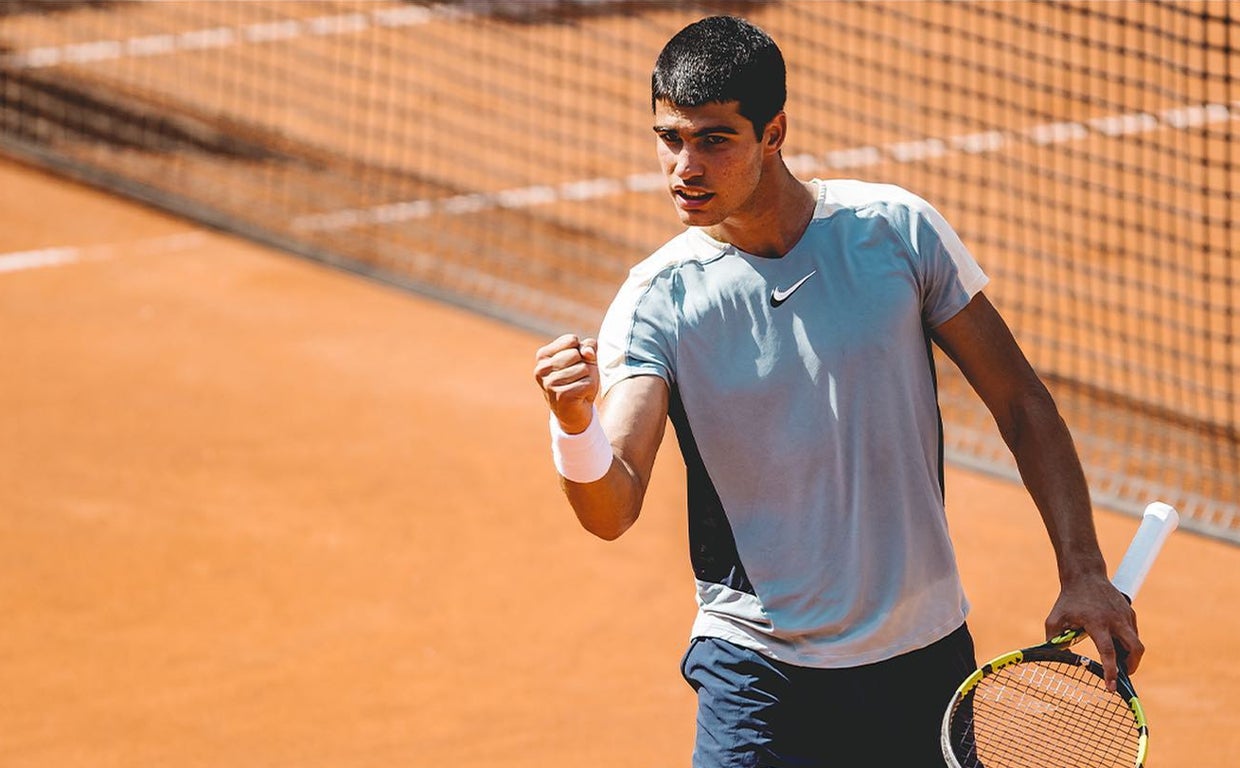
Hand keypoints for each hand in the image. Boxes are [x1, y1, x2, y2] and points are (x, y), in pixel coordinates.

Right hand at [533, 334, 599, 433]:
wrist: (574, 413)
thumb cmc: (578, 381)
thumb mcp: (585, 359)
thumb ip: (588, 348)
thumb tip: (588, 352)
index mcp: (543, 356)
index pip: (572, 340)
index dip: (581, 352)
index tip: (575, 365)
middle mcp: (541, 369)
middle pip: (577, 354)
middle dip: (585, 365)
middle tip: (578, 379)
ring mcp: (549, 383)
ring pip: (583, 368)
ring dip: (588, 378)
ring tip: (579, 387)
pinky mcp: (561, 395)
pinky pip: (587, 383)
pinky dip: (590, 390)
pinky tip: (580, 397)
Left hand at [1045, 574, 1143, 690]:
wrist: (1085, 575)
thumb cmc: (1068, 599)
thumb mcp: (1055, 618)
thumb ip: (1053, 638)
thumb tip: (1054, 657)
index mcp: (1097, 623)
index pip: (1108, 652)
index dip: (1111, 672)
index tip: (1112, 688)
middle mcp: (1116, 620)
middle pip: (1135, 649)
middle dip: (1132, 666)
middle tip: (1123, 675)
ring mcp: (1125, 616)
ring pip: (1137, 643)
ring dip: (1130, 655)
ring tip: (1116, 660)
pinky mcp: (1130, 612)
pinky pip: (1133, 633)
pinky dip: (1128, 643)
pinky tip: (1116, 644)